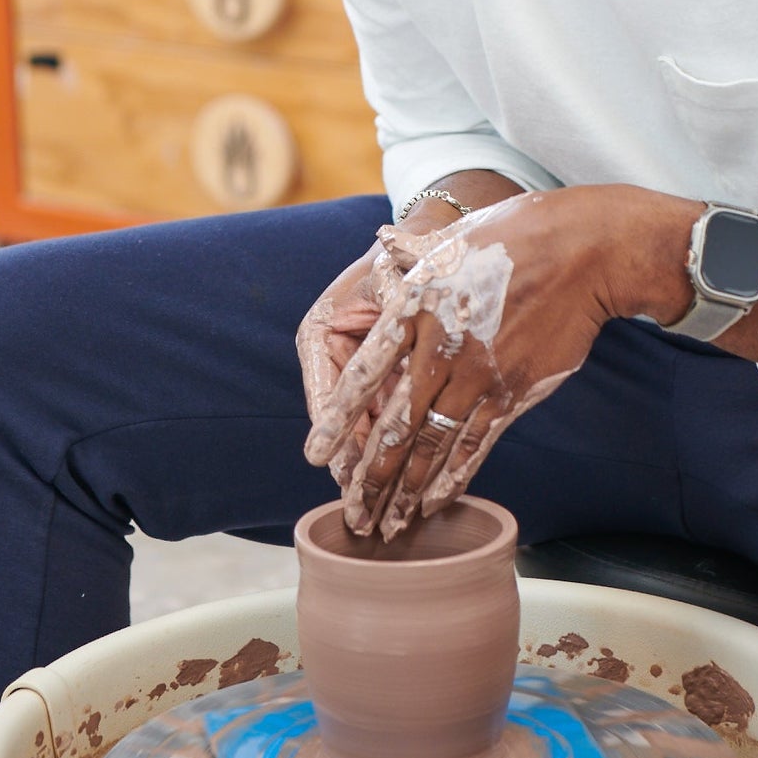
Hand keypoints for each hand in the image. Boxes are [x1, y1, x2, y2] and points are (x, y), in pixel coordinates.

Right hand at [295, 238, 412, 486]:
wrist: (434, 245)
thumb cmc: (411, 255)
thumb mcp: (399, 274)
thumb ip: (394, 300)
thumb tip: (395, 313)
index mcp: (322, 331)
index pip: (327, 390)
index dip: (335, 431)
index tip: (334, 469)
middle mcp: (333, 357)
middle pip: (344, 421)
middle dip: (354, 466)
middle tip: (360, 509)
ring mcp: (358, 373)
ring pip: (366, 428)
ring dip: (374, 470)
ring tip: (379, 512)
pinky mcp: (382, 383)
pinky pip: (387, 421)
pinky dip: (396, 451)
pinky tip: (408, 487)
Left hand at [303, 189, 620, 540]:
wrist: (580, 252)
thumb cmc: (512, 237)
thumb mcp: (449, 240)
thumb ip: (409, 254)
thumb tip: (380, 241)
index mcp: (414, 308)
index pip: (363, 373)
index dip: (337, 417)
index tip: (315, 455)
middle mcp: (440, 349)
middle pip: (394, 426)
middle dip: (370, 478)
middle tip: (353, 516)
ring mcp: (478, 376)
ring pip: (432, 446)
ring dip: (406, 491)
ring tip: (386, 525)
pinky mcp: (512, 392)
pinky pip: (474, 445)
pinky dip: (452, 479)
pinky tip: (432, 501)